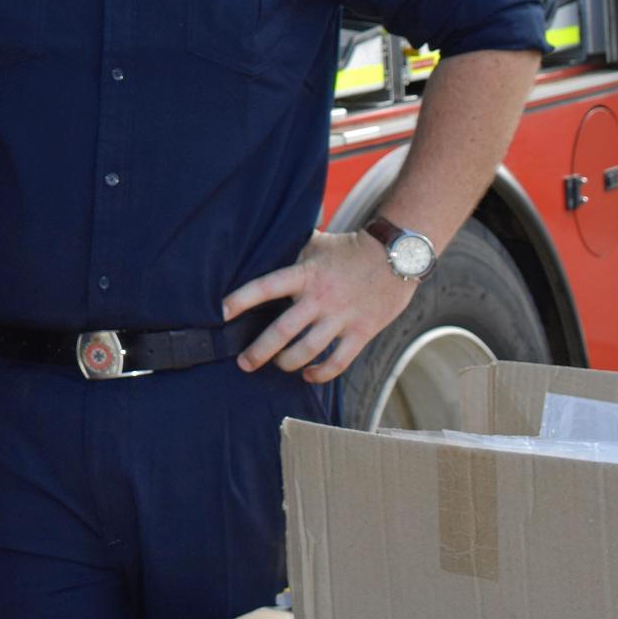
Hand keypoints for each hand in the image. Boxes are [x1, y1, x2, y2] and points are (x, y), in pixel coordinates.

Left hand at [223, 229, 418, 382]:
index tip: (220, 313)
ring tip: (278, 365)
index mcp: (305, 274)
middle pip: (282, 330)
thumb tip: (262, 244)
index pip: (265, 287)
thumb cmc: (349, 249)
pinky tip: (309, 375)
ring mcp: (342, 317)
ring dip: (287, 363)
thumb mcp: (316, 243)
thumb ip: (291, 251)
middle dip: (259, 351)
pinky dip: (320, 373)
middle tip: (244, 363)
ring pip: (307, 350)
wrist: (397, 255)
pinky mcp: (362, 331)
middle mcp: (320, 297)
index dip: (241, 299)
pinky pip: (338, 361)